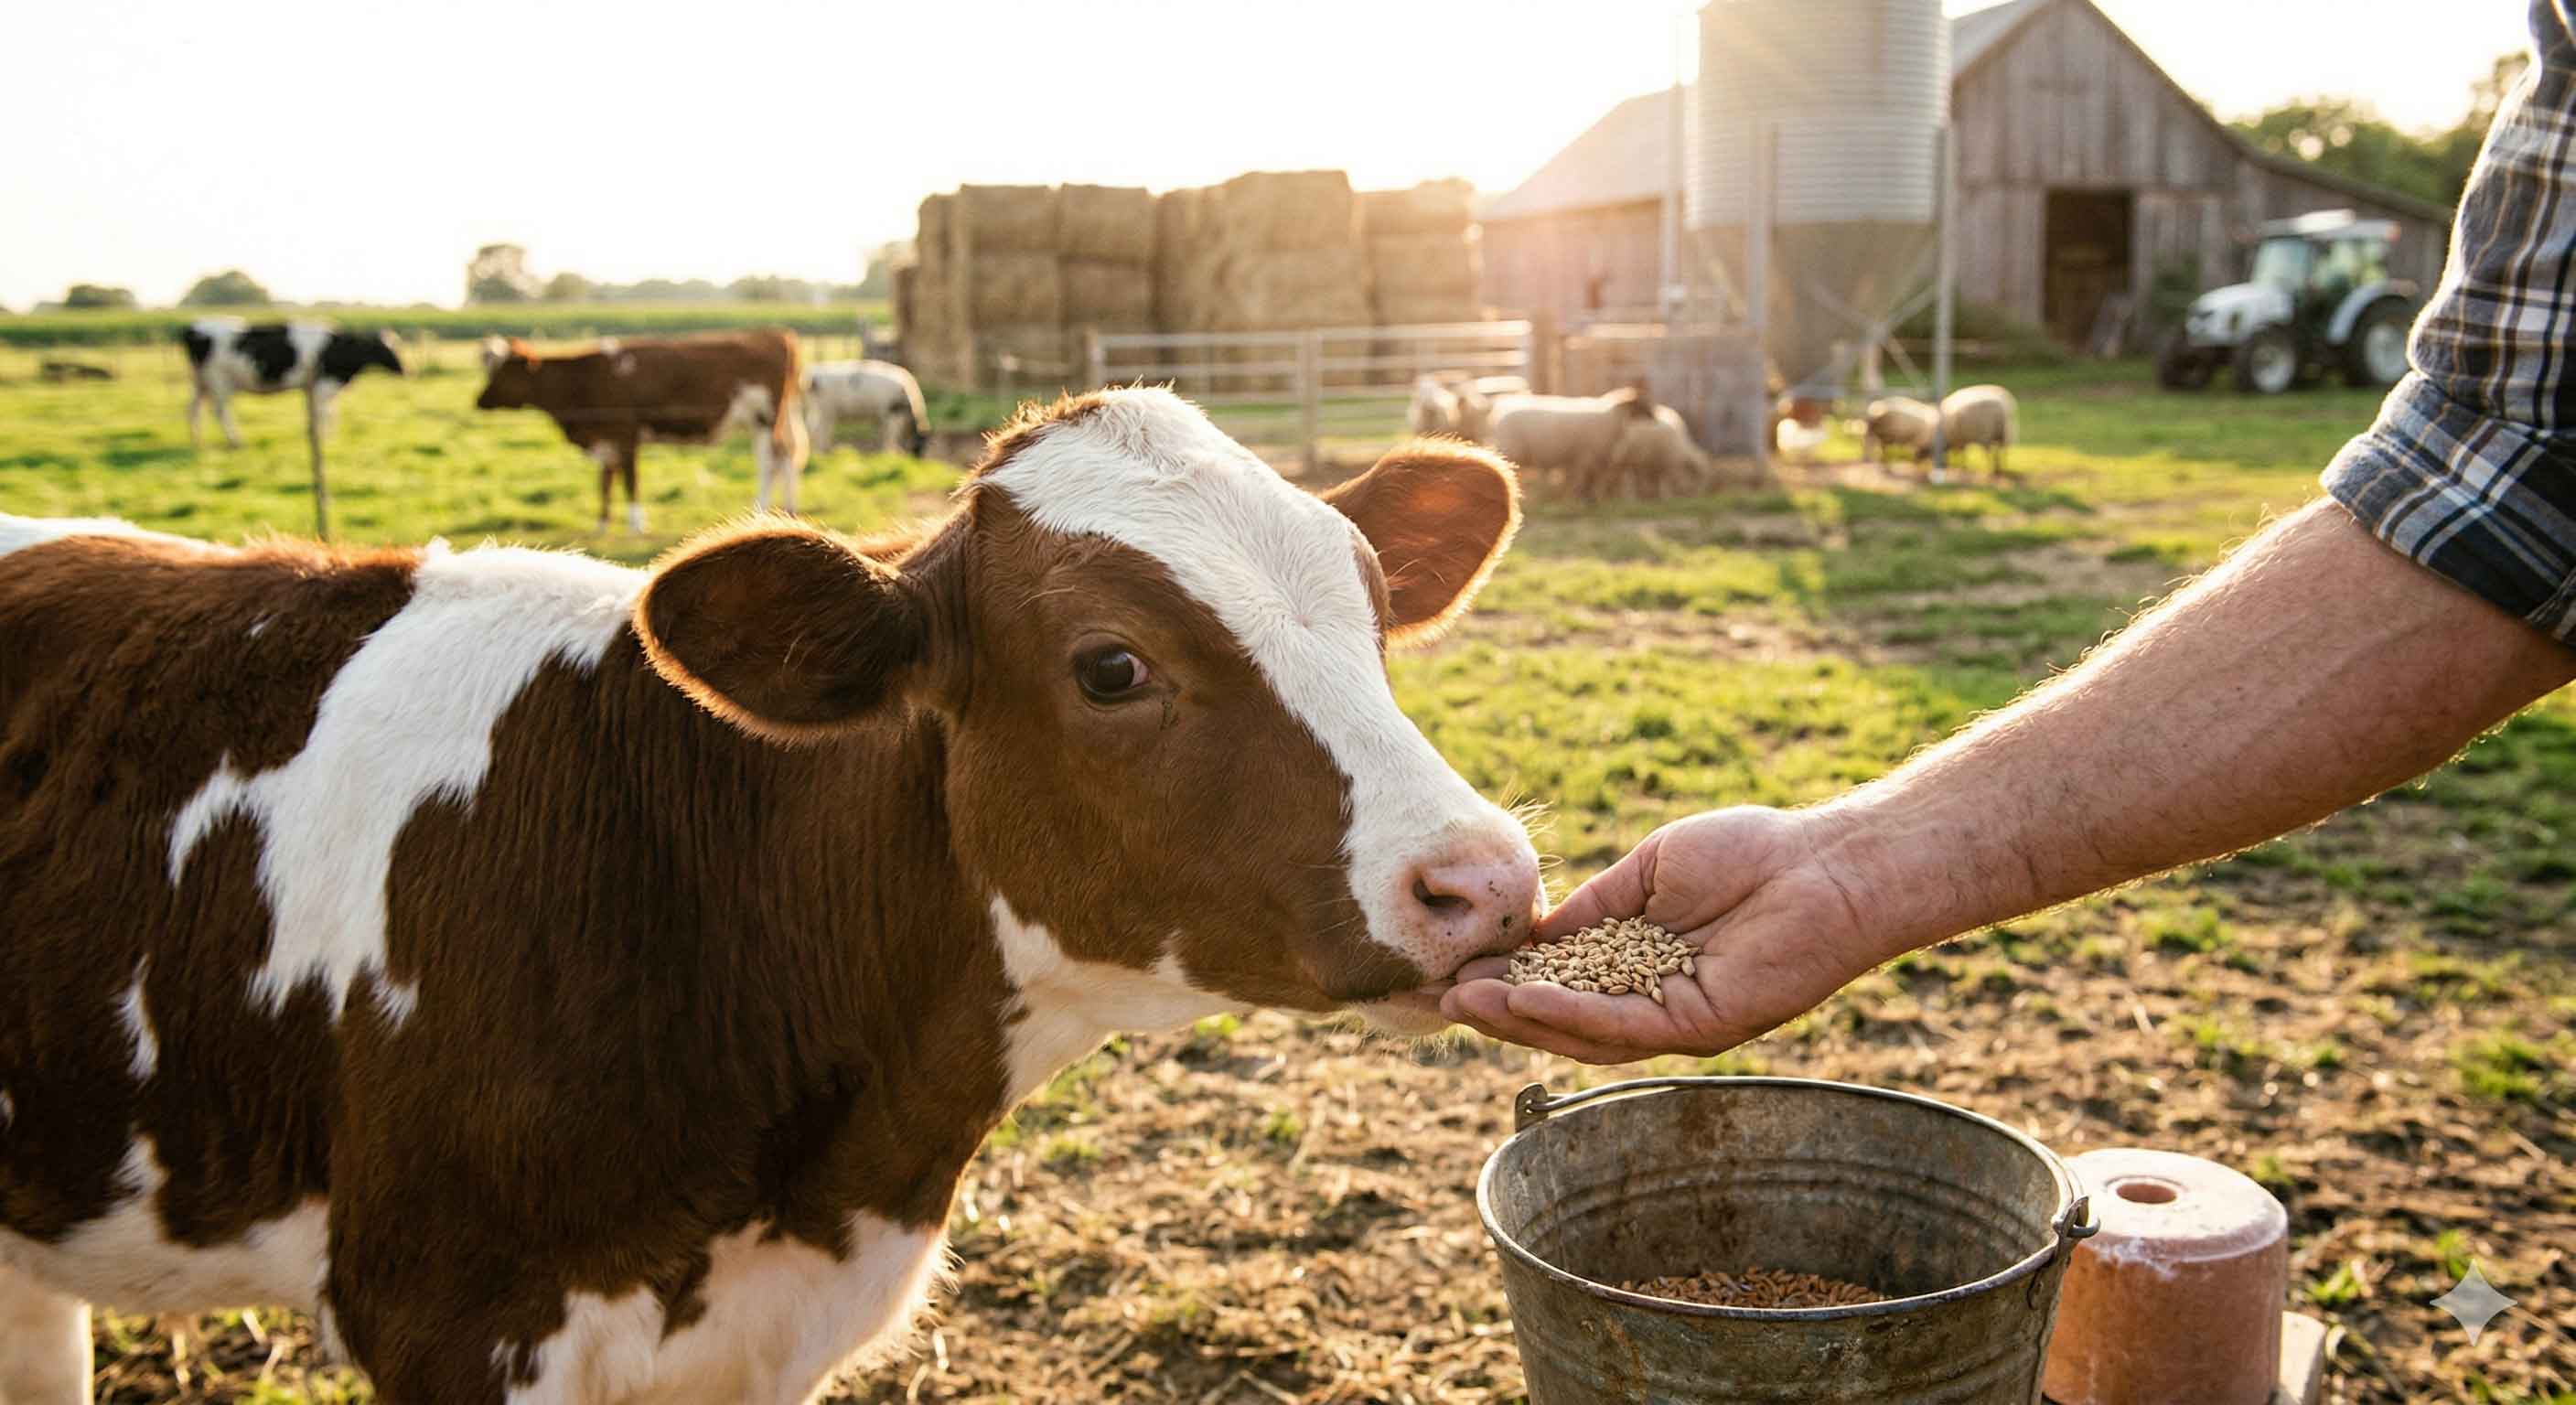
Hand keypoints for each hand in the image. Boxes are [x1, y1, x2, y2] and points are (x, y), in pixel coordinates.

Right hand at [1440, 806, 1892, 1062]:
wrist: (1824, 864)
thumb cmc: (1748, 853)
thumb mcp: (1647, 873)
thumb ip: (1593, 908)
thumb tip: (1532, 934)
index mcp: (1635, 965)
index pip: (1555, 982)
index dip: (1499, 979)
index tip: (1444, 968)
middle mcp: (1650, 1002)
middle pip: (1558, 1020)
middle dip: (1495, 1011)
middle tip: (1435, 998)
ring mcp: (1674, 1019)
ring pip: (1581, 1033)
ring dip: (1518, 1020)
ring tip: (1463, 1001)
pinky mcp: (1700, 1025)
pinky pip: (1622, 1027)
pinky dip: (1568, 1014)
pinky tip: (1525, 999)